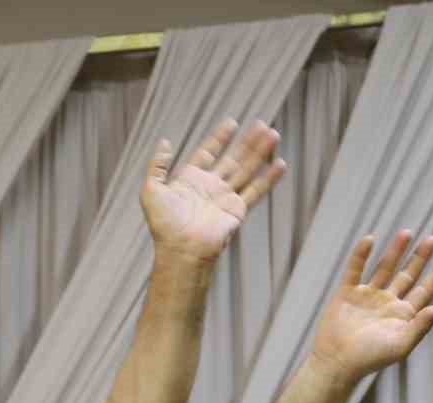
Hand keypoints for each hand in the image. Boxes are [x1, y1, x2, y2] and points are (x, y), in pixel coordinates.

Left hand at [141, 119, 284, 263]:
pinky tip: (280, 164)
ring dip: (260, 152)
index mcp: (191, 180)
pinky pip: (256, 191)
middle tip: (262, 124)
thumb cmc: (164, 224)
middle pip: (233, 158)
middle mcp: (210, 187)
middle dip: (247, 142)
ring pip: (247, 169)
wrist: (181, 249)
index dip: (219, 138)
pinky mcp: (237, 210)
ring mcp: (225, 198)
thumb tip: (164, 142)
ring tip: (273, 134)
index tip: (232, 122)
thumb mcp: (151, 190)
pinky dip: (269, 178)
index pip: (208, 153)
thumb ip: (157, 165)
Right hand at [310, 232, 432, 379]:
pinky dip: (361, 255)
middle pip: (407, 275)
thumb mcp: (401, 344)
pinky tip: (370, 239)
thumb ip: (422, 326)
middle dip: (419, 257)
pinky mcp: (346, 294)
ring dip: (395, 251)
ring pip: (384, 268)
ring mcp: (366, 297)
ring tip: (407, 232)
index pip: (425, 290)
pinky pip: (355, 270)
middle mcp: (387, 303)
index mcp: (403, 315)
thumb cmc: (370, 359)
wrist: (336, 362)